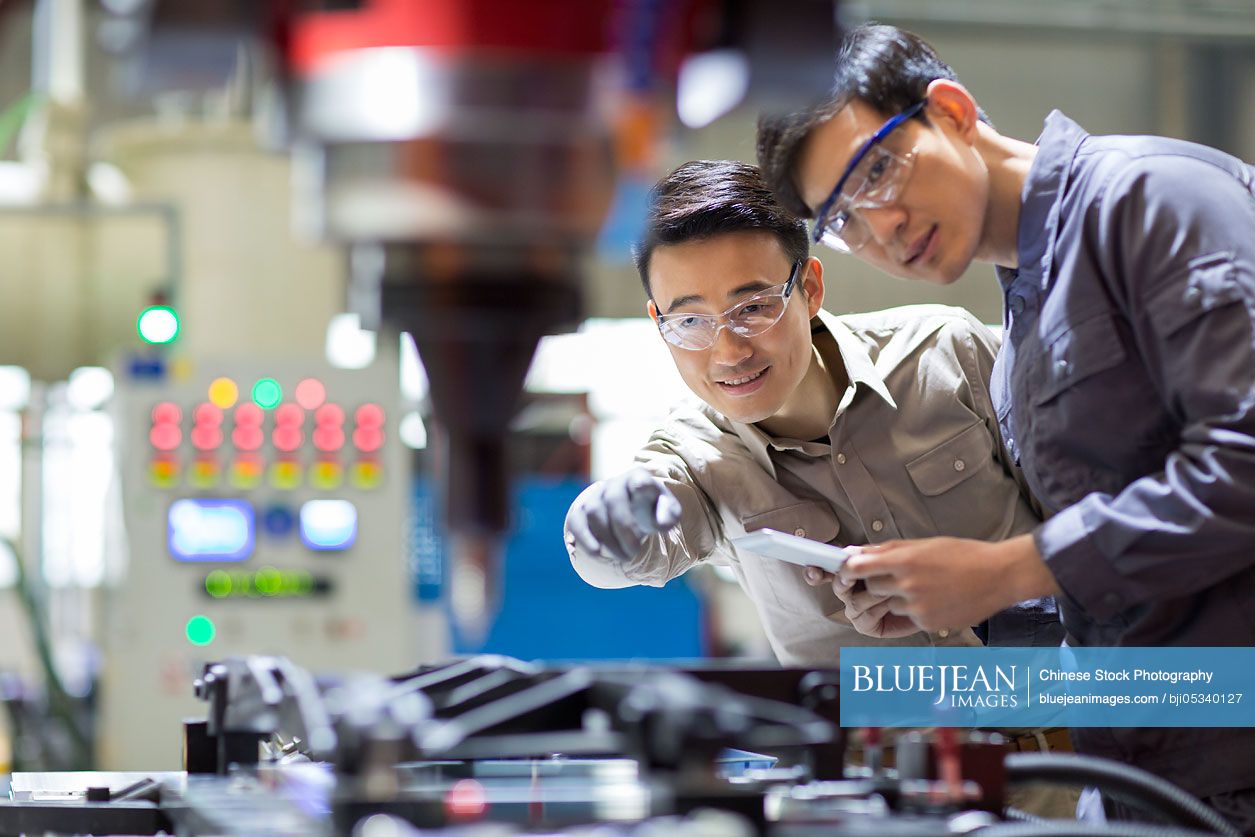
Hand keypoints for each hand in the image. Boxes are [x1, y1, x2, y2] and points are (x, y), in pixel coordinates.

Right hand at [566, 468, 681, 561]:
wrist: (631, 511)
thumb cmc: (652, 511)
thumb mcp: (667, 512)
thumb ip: (669, 515)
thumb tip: (661, 523)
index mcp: (639, 479)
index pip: (639, 479)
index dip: (641, 486)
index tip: (644, 494)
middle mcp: (614, 483)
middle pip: (613, 499)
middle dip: (624, 529)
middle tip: (635, 552)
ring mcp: (595, 496)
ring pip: (594, 512)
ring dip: (609, 539)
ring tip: (624, 557)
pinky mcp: (580, 511)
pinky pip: (576, 522)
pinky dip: (585, 539)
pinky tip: (598, 553)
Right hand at [802, 561, 918, 638]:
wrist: (938, 592)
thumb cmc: (916, 574)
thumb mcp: (892, 557)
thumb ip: (869, 555)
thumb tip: (848, 552)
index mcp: (853, 571)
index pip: (827, 570)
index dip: (816, 571)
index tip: (813, 569)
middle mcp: (852, 590)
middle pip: (837, 586)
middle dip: (843, 581)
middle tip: (850, 578)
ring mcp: (858, 609)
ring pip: (851, 602)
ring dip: (870, 594)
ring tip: (890, 589)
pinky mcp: (867, 624)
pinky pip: (862, 617)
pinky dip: (876, 609)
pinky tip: (890, 603)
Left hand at [837, 534, 1061, 631]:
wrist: (999, 576)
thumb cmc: (963, 555)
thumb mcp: (925, 545)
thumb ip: (890, 550)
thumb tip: (858, 551)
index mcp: (905, 561)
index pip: (858, 568)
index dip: (848, 571)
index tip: (846, 572)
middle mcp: (907, 585)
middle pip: (871, 589)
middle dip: (877, 584)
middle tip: (893, 578)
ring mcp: (917, 607)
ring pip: (889, 605)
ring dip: (898, 598)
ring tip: (925, 587)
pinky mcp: (928, 623)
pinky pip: (908, 618)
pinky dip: (916, 610)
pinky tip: (937, 599)